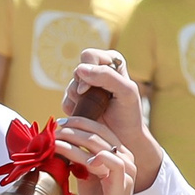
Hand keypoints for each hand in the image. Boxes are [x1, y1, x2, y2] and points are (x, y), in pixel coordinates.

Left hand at [51, 113, 136, 194]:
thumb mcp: (86, 175)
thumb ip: (80, 159)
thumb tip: (61, 143)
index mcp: (118, 153)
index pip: (100, 129)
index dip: (80, 122)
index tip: (59, 123)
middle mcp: (126, 158)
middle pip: (100, 133)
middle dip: (74, 128)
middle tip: (55, 129)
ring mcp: (127, 170)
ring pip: (102, 145)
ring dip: (77, 141)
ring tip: (57, 142)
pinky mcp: (123, 184)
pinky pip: (114, 163)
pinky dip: (98, 157)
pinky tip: (82, 159)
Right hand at [67, 49, 159, 188]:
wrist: (124, 139)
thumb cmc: (129, 114)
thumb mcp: (126, 92)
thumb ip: (107, 76)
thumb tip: (80, 69)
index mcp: (111, 62)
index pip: (89, 55)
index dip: (87, 69)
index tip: (89, 88)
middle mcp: (97, 72)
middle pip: (77, 70)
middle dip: (82, 86)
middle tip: (93, 100)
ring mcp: (85, 87)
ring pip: (70, 86)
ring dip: (79, 100)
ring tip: (95, 111)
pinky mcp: (76, 102)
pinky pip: (65, 102)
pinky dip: (73, 110)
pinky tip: (87, 116)